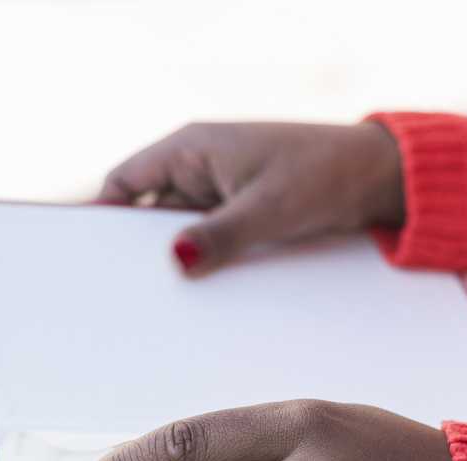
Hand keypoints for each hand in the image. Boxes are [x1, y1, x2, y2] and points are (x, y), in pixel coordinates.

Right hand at [97, 122, 404, 274]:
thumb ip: (220, 235)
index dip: (101, 216)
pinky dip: (207, 264)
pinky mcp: (244, 216)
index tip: (89, 259)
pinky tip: (202, 298)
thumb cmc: (323, 174)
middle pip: (149, 214)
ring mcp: (221, 193)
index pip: (125, 182)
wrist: (378, 178)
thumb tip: (176, 261)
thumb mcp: (268, 209)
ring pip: (183, 232)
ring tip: (162, 305)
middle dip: (140, 251)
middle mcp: (200, 168)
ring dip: (179, 261)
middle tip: (126, 295)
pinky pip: (212, 242)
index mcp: (192, 149)